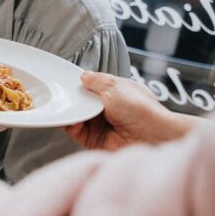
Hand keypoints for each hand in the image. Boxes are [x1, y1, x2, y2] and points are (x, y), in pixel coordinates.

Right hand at [64, 71, 195, 150]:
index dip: (80, 86)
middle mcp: (108, 110)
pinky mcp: (95, 140)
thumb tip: (84, 75)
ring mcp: (101, 125)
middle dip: (72, 101)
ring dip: (70, 114)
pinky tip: (71, 121)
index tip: (66, 84)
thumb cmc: (142, 110)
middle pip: (82, 104)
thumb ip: (97, 80)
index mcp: (116, 94)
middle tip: (62, 97)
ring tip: (65, 109)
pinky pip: (76, 133)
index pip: (92, 88)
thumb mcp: (116, 86)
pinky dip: (70, 127)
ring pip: (77, 118)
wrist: (152, 137)